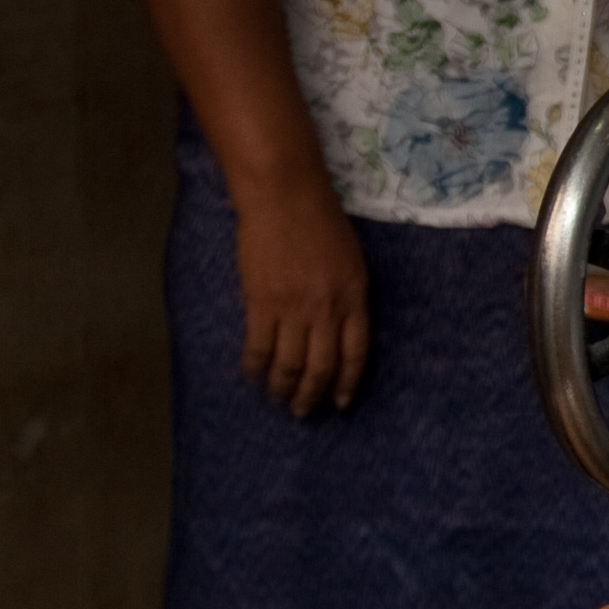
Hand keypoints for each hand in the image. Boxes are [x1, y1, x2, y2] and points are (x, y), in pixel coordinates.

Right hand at [234, 177, 370, 416]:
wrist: (285, 197)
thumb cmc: (321, 220)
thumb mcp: (351, 260)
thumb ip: (347, 296)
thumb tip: (336, 331)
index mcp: (355, 298)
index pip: (355, 354)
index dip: (346, 382)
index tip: (339, 402)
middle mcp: (327, 310)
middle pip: (321, 367)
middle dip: (312, 395)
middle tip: (303, 412)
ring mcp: (293, 309)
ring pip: (288, 365)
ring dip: (282, 388)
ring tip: (278, 400)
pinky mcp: (260, 303)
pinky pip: (257, 348)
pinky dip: (254, 368)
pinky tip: (252, 377)